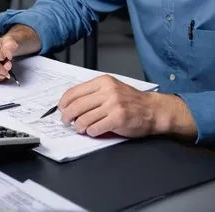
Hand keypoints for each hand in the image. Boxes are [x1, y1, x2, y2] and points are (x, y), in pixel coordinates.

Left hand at [58, 75, 196, 139]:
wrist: (152, 109)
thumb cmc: (131, 101)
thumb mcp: (111, 88)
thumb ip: (94, 93)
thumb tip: (72, 103)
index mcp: (103, 82)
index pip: (75, 91)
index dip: (64, 102)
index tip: (61, 108)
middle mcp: (107, 91)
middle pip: (76, 105)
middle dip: (67, 116)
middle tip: (66, 121)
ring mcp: (113, 105)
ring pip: (84, 119)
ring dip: (79, 126)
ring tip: (80, 128)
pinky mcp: (118, 119)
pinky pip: (95, 128)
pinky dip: (91, 132)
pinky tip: (93, 131)